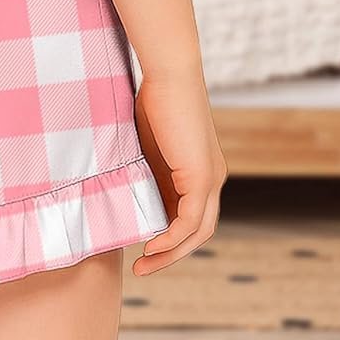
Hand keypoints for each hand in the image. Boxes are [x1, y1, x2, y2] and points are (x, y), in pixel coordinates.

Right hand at [130, 70, 227, 275]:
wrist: (170, 72)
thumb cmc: (155, 97)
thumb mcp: (149, 142)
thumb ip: (147, 167)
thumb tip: (126, 184)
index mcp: (203, 170)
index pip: (193, 216)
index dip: (172, 238)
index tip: (144, 247)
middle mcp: (213, 179)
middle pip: (199, 232)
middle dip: (172, 255)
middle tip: (143, 267)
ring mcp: (210, 179)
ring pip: (197, 232)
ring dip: (171, 254)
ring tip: (144, 265)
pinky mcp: (201, 177)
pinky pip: (189, 221)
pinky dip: (172, 240)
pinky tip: (152, 246)